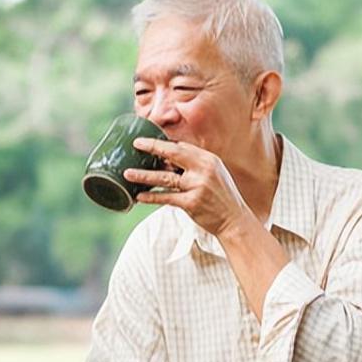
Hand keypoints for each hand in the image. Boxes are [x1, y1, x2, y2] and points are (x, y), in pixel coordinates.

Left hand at [124, 137, 254, 236]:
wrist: (234, 220)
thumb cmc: (221, 196)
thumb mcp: (214, 174)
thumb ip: (195, 165)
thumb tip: (168, 160)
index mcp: (209, 160)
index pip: (183, 147)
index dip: (164, 144)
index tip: (148, 141)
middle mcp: (204, 170)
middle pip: (173, 154)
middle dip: (153, 147)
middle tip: (136, 144)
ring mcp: (197, 186)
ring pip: (164, 177)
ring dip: (144, 175)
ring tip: (127, 173)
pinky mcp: (191, 203)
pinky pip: (166, 198)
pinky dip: (151, 197)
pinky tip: (139, 196)